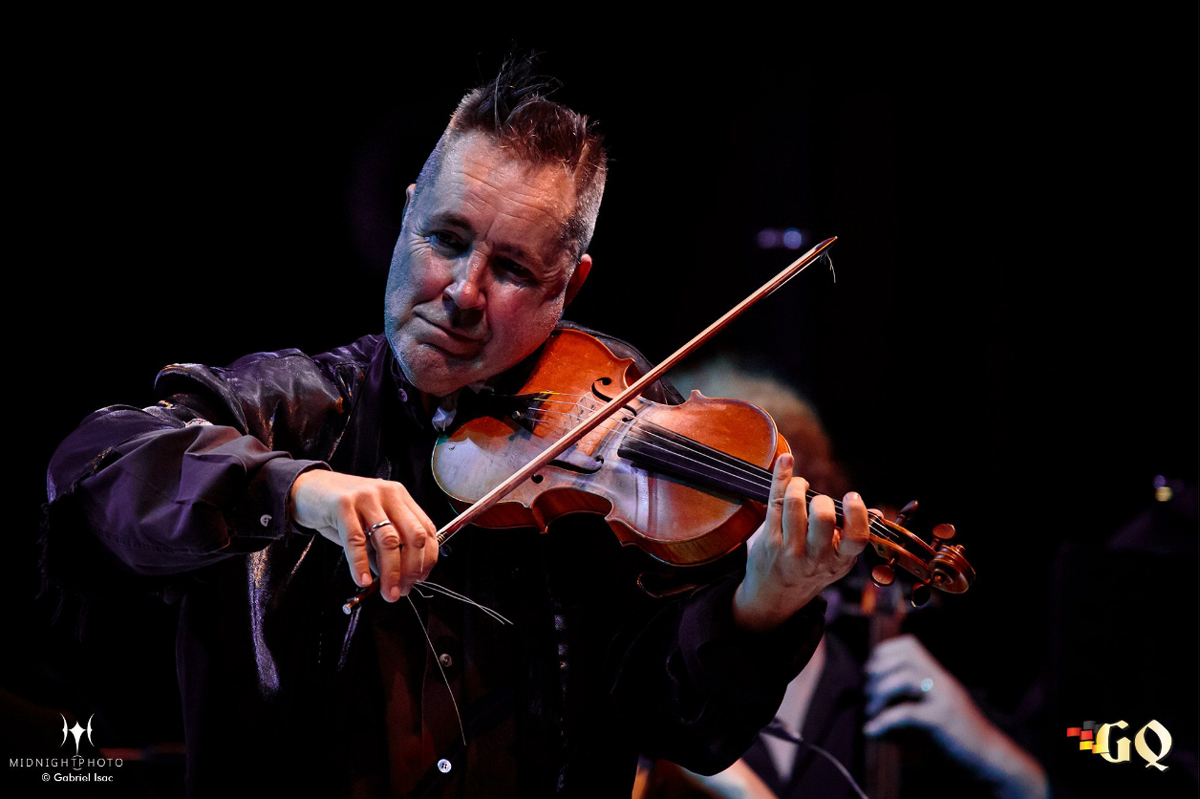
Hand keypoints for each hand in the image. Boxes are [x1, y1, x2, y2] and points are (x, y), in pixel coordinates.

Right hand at [290, 470, 437, 600]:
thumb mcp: (370, 525)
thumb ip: (384, 548)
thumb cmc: (341, 510)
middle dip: (412, 569)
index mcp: (400, 497)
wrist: (306, 489)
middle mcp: (388, 494)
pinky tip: (362, 580)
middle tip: (404, 590)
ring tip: (388, 593)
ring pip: (389, 541)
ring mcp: (366, 497)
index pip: (426, 529)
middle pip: (413, 536)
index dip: (427, 558)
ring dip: (391, 572)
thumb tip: (398, 579)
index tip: (421, 579)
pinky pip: (356, 540)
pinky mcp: (343, 505)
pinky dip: (361, 565)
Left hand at [733, 453, 868, 630]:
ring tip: (799, 486)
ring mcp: (790, 549)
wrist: (775, 595)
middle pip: (822, 518)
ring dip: (798, 485)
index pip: (856, 538)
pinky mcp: (768, 540)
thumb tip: (876, 513)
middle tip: (819, 500)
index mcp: (840, 560)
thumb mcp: (838, 561)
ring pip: (794, 505)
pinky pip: (774, 502)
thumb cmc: (811, 570)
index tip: (852, 497)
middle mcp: (816, 557)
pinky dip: (780, 477)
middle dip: (823, 499)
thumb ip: (854, 536)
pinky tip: (785, 461)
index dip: (856, 513)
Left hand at [863, 635, 1047, 798]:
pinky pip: (907, 713)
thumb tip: (869, 708)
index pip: (909, 645)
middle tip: (869, 695)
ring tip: (872, 711)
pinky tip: (872, 731)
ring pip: (905, 678)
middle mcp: (941, 682)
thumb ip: (906, 703)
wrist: (989, 758)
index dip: (883, 653)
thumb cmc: (955, 736)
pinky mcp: (942, 721)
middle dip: (878, 672)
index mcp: (938, 676)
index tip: (871, 673)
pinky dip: (883, 721)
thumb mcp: (930, 711)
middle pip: (904, 657)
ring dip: (879, 693)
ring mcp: (944, 699)